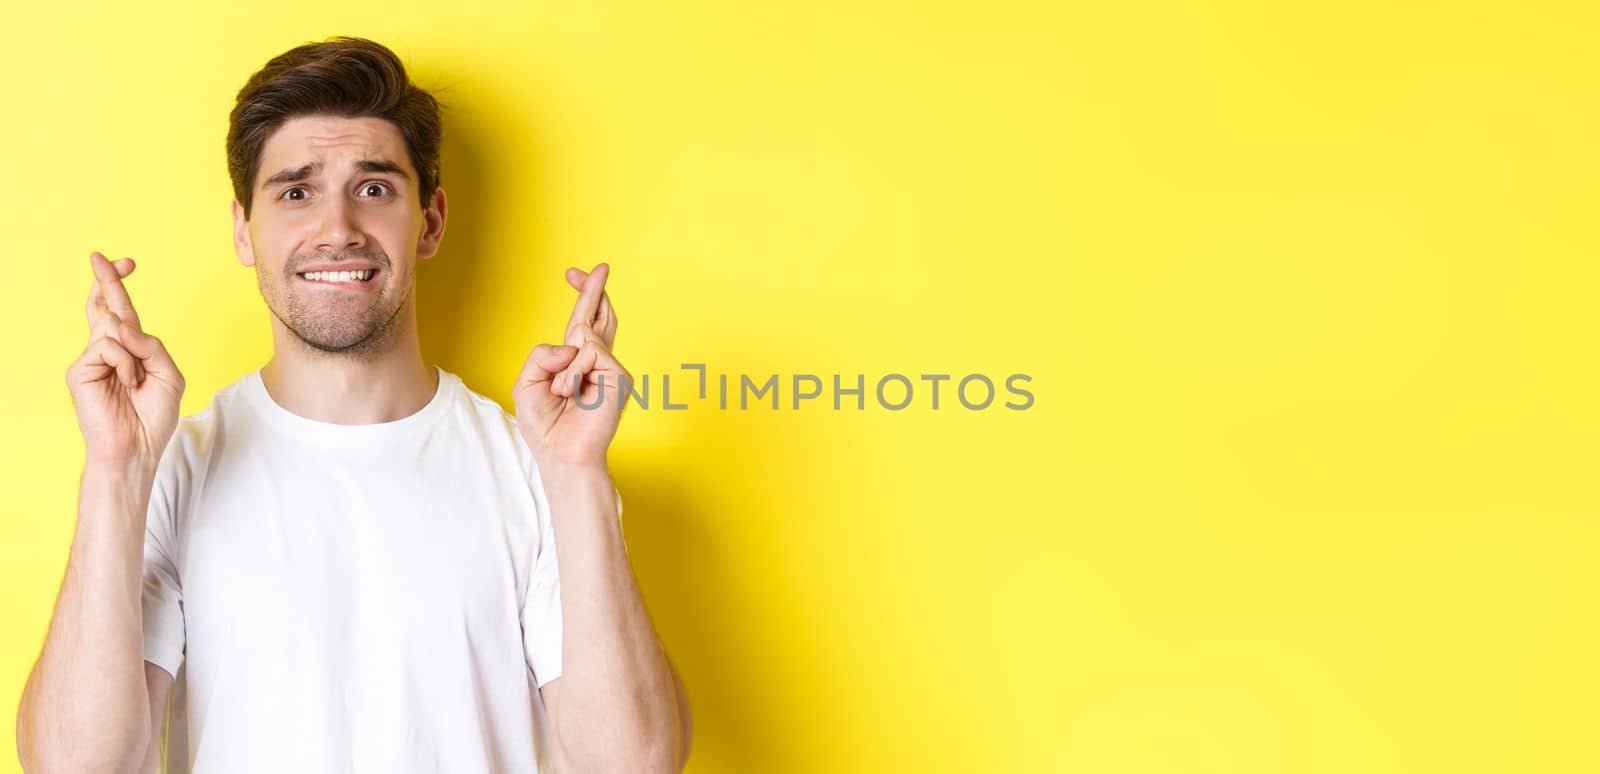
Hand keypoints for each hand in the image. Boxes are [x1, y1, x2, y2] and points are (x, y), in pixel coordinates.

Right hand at [65, 252, 185, 469]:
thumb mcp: (169, 375)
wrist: (138, 448)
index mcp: (129, 350)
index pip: (121, 311)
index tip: (126, 263)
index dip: (119, 285)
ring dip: (135, 353)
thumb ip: (152, 345)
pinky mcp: (80, 371)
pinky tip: (127, 384)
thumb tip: (122, 324)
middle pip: (106, 306)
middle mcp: (107, 350)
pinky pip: (109, 347)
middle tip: (100, 256)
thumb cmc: (153, 415)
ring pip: (115, 328)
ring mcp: (91, 359)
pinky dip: (126, 364)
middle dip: (107, 280)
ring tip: (135, 382)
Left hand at [513, 263, 631, 468]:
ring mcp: (611, 369)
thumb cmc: (546, 426)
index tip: (576, 274)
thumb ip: (543, 353)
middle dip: (594, 289)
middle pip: (599, 316)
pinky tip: (575, 395)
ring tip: (563, 395)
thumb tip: (576, 342)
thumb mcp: (528, 382)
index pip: (582, 322)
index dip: (582, 296)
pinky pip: (589, 352)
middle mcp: (597, 362)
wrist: (561, 455)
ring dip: (562, 370)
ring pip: (583, 337)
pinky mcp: (619, 377)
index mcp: (576, 363)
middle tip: (599, 266)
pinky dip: (573, 374)